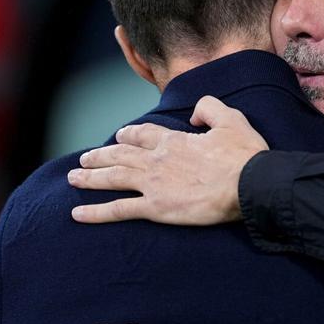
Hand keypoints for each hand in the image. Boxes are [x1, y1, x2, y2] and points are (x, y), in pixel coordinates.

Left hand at [69, 96, 268, 224]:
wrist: (250, 186)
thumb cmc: (244, 157)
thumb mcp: (231, 119)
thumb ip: (209, 108)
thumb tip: (194, 114)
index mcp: (174, 141)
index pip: (142, 134)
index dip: (128, 136)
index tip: (119, 138)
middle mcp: (157, 160)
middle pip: (120, 155)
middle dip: (99, 156)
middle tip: (84, 160)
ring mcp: (153, 184)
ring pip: (113, 178)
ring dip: (90, 178)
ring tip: (73, 179)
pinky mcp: (155, 208)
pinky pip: (118, 210)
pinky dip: (96, 212)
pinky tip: (77, 214)